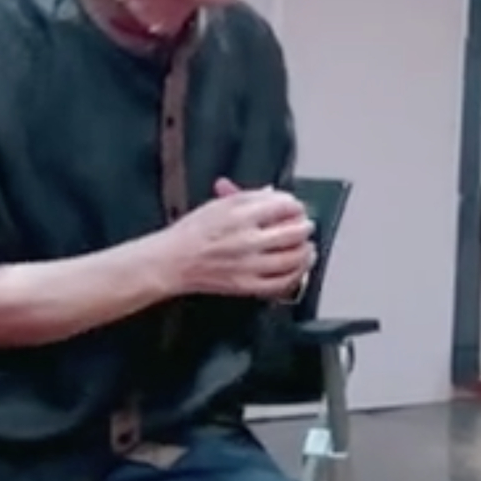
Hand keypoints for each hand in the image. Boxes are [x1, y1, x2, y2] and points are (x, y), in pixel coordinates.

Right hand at [160, 178, 315, 299]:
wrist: (172, 262)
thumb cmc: (191, 234)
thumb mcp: (217, 205)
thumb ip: (247, 198)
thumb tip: (273, 195)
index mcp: (239, 216)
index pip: (282, 206)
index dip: (294, 205)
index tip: (296, 206)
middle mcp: (247, 241)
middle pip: (293, 232)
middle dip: (305, 227)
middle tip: (306, 225)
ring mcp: (248, 266)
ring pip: (292, 259)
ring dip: (306, 251)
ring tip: (308, 247)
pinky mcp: (246, 286)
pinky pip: (281, 283)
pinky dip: (295, 275)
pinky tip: (298, 268)